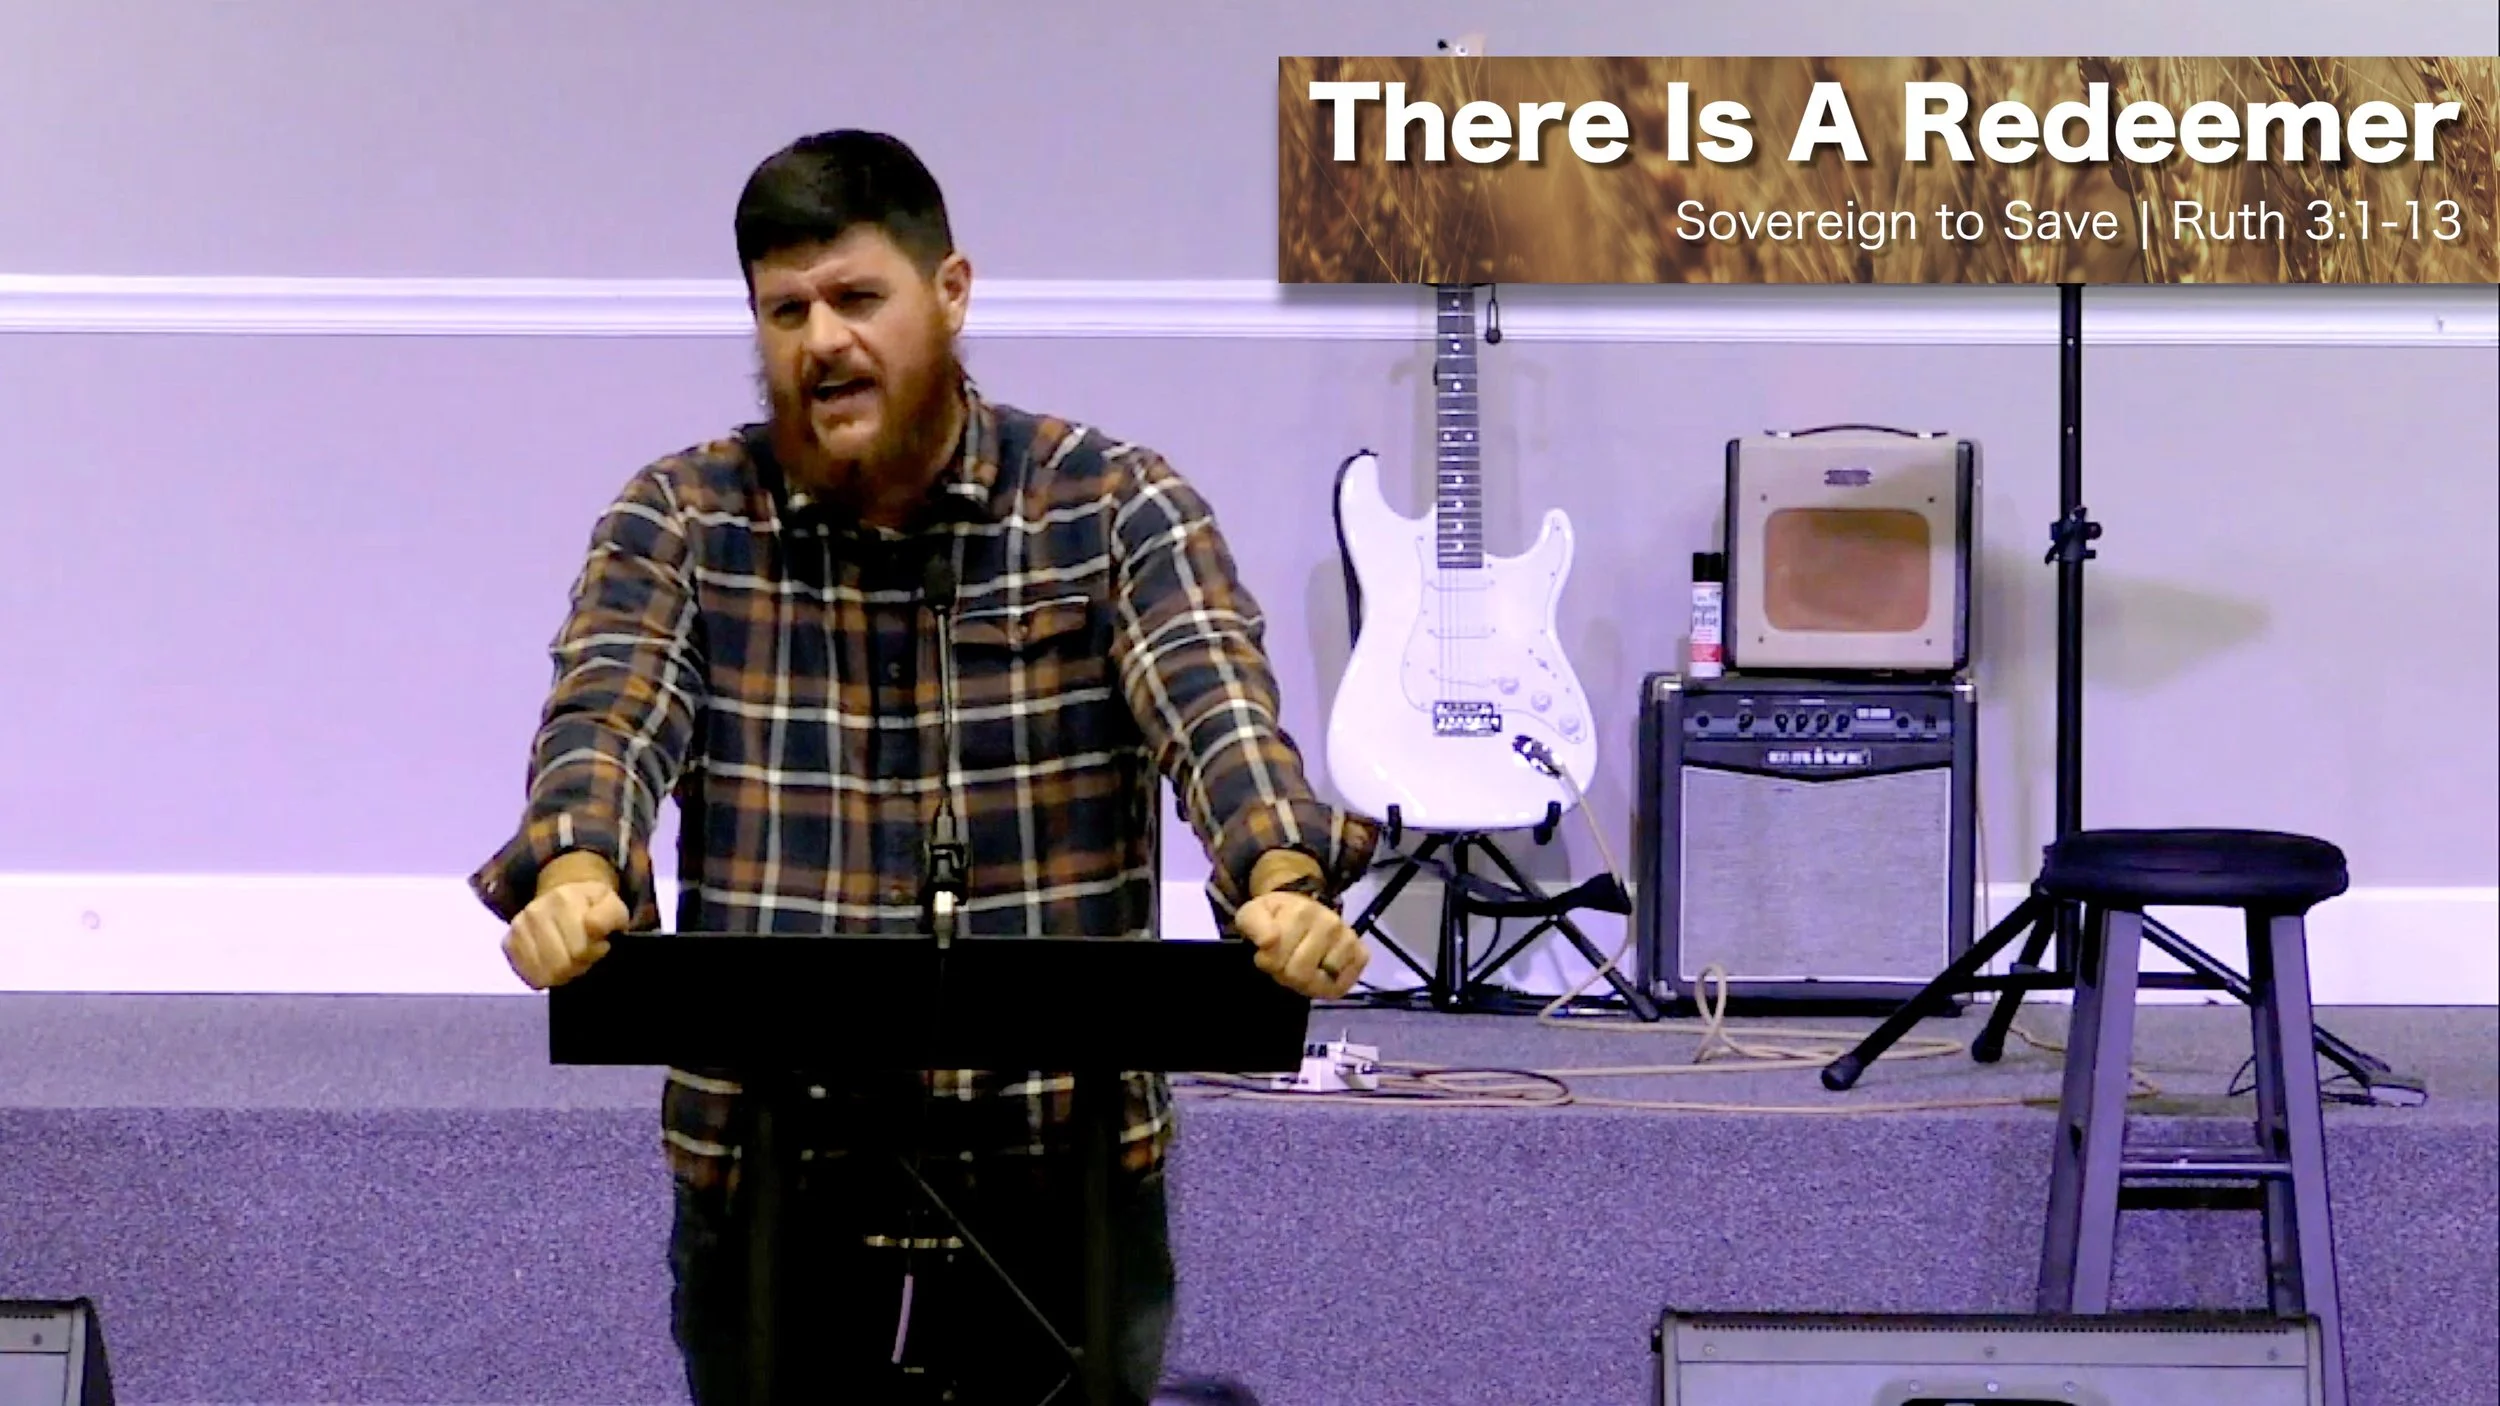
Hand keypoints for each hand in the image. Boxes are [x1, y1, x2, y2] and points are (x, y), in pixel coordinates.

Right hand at [502, 879, 628, 989]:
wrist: (563, 900)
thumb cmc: (592, 908)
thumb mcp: (613, 907)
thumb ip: (609, 916)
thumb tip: (591, 927)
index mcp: (563, 899)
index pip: (580, 949)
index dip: (595, 952)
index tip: (600, 943)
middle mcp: (535, 911)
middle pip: (561, 965)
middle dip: (579, 964)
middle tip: (584, 953)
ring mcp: (518, 928)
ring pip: (545, 974)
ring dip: (563, 973)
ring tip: (570, 957)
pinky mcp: (508, 944)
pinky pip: (530, 977)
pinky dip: (546, 976)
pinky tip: (554, 963)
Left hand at [1238, 891, 1367, 999]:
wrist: (1302, 909)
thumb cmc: (1276, 917)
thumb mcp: (1253, 915)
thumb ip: (1255, 926)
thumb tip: (1268, 943)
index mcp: (1302, 912)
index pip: (1276, 960)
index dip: (1267, 963)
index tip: (1266, 953)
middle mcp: (1330, 923)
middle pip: (1300, 975)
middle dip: (1286, 974)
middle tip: (1285, 961)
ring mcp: (1348, 938)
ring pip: (1320, 984)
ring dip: (1307, 982)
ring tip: (1302, 965)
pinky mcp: (1361, 954)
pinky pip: (1341, 986)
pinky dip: (1329, 987)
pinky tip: (1320, 972)